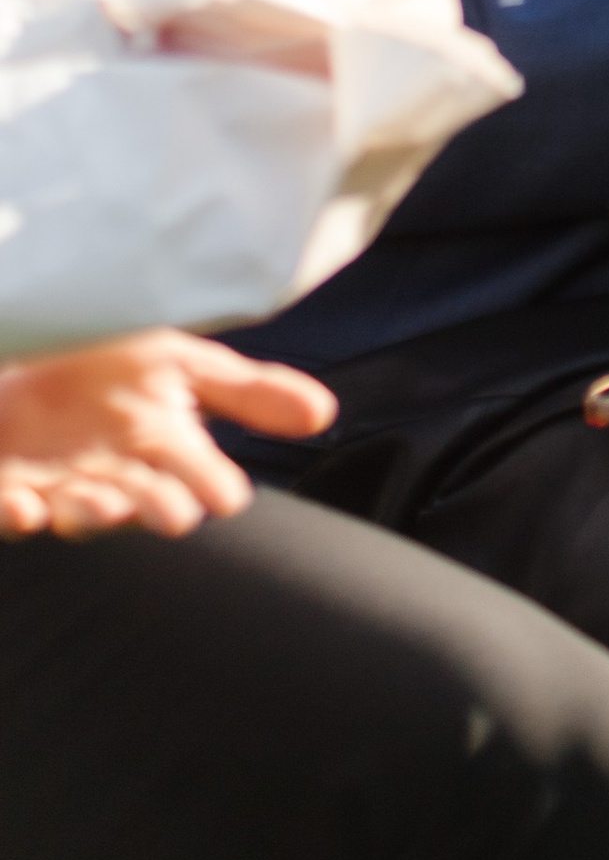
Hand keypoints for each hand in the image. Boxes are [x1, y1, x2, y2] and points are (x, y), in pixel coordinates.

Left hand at [0, 332, 334, 539]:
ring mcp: (57, 485)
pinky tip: (24, 505)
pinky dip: (15, 512)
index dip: (210, 484)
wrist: (29, 346)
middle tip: (175, 512)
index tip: (228, 494)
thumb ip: (247, 392)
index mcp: (161, 445)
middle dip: (156, 508)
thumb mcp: (179, 363)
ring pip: (79, 513)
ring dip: (90, 513)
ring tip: (96, 501)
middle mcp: (114, 474)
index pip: (196, 474)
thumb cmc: (107, 358)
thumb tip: (325, 413)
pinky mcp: (6, 488)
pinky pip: (8, 511)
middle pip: (142, 502)